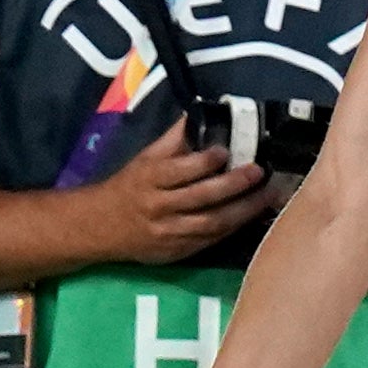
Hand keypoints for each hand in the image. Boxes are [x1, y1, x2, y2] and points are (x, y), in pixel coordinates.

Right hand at [86, 124, 275, 262]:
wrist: (99, 227)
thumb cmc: (128, 187)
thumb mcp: (145, 159)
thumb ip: (173, 140)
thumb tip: (201, 115)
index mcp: (149, 179)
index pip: (181, 170)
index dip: (205, 161)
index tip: (226, 151)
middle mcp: (159, 207)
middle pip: (202, 197)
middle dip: (234, 185)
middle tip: (259, 172)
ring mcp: (169, 233)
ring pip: (212, 223)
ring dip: (244, 210)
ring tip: (268, 195)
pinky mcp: (177, 252)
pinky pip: (210, 240)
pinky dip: (232, 228)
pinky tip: (251, 216)